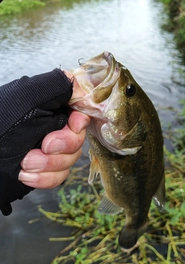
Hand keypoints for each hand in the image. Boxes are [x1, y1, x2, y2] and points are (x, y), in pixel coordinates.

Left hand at [19, 70, 89, 188]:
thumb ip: (57, 85)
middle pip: (78, 138)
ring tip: (25, 163)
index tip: (73, 125)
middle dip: (63, 146)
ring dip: (50, 165)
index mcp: (51, 106)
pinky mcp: (45, 169)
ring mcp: (50, 149)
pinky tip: (26, 175)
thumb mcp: (28, 97)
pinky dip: (45, 178)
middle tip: (43, 146)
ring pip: (71, 159)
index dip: (80, 122)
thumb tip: (79, 86)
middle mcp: (53, 126)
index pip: (81, 112)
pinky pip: (60, 176)